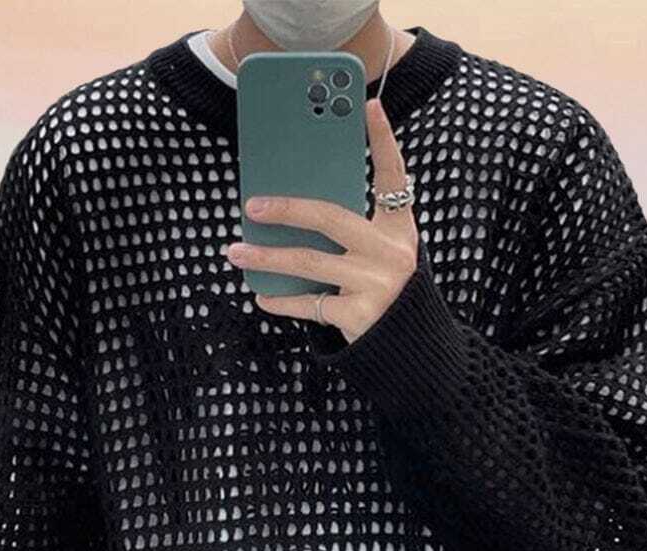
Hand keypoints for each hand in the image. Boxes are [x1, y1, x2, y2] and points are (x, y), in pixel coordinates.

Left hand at [225, 97, 418, 343]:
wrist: (412, 349)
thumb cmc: (388, 294)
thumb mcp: (382, 258)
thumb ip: (354, 235)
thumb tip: (295, 213)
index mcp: (400, 231)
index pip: (393, 178)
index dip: (384, 142)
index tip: (370, 105)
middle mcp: (392, 252)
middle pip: (330, 217)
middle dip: (286, 208)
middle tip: (251, 205)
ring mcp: (376, 283)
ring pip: (308, 261)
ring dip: (265, 258)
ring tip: (235, 253)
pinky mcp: (359, 315)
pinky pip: (309, 303)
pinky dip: (282, 300)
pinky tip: (261, 296)